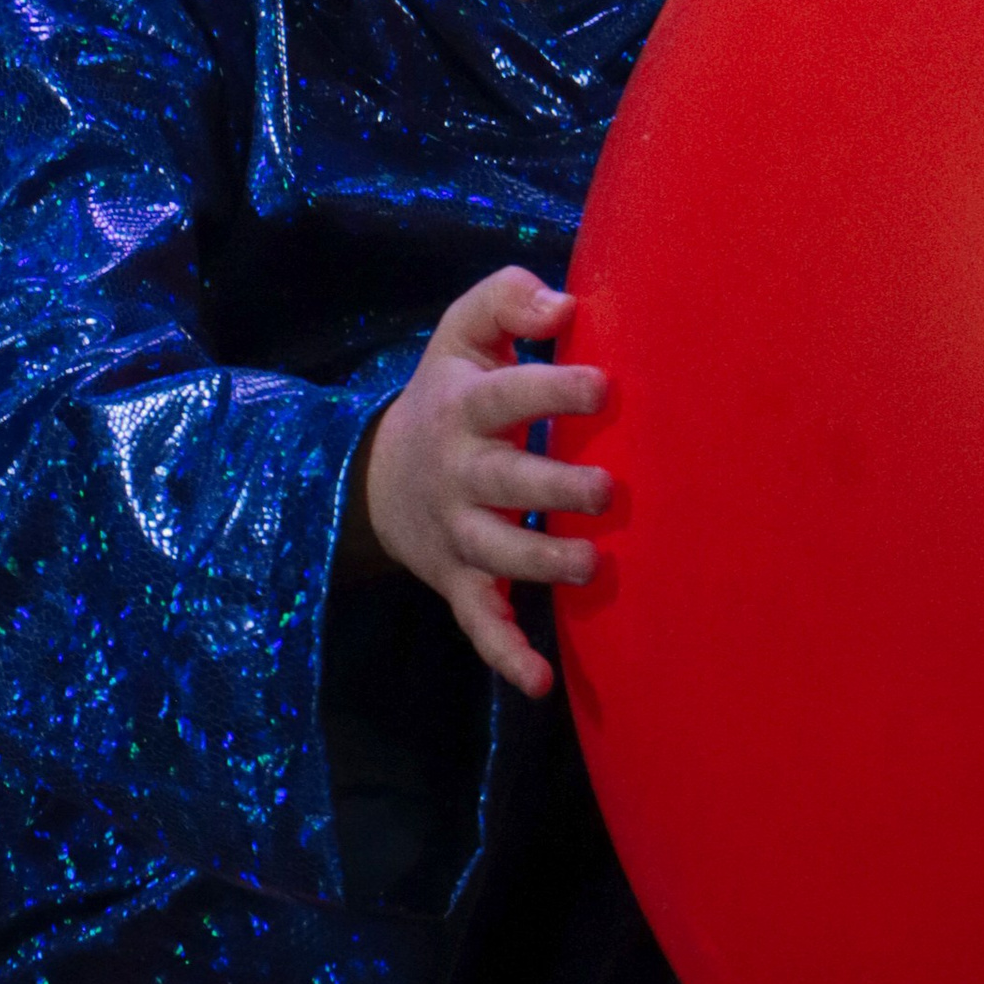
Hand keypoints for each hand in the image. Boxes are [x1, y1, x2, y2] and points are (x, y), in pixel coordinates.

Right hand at [356, 264, 608, 698]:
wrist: (376, 475)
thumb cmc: (447, 391)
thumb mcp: (461, 333)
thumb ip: (506, 301)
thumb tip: (564, 305)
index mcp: (463, 407)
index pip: (506, 395)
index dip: (552, 389)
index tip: (604, 385)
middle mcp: (458, 471)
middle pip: (504, 481)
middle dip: (554, 487)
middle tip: (607, 488)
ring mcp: (457, 532)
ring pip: (497, 554)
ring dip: (542, 564)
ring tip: (592, 566)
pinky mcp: (459, 581)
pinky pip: (477, 622)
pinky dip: (504, 654)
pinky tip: (541, 681)